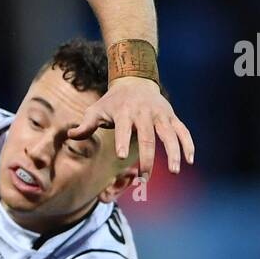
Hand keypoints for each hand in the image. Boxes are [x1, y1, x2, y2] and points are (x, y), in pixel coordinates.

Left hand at [67, 77, 194, 179]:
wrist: (136, 81)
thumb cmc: (113, 101)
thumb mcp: (96, 109)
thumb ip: (86, 125)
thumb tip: (69, 135)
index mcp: (124, 112)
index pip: (123, 128)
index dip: (122, 141)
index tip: (123, 157)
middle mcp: (144, 113)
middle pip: (147, 136)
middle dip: (147, 157)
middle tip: (145, 177)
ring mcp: (161, 115)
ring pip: (170, 134)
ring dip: (173, 153)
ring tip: (174, 171)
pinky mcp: (172, 117)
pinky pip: (183, 131)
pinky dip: (188, 144)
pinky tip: (190, 161)